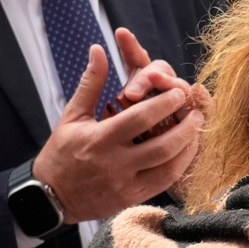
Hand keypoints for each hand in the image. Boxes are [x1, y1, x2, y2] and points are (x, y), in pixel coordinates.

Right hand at [33, 41, 205, 222]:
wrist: (51, 198)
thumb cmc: (61, 153)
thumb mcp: (72, 115)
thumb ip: (91, 83)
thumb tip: (99, 49)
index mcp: (100, 140)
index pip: (140, 118)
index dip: (164, 104)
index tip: (179, 92)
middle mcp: (115, 164)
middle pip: (162, 145)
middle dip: (184, 126)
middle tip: (196, 110)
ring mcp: (126, 184)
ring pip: (168, 167)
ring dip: (188, 147)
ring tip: (197, 129)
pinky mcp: (132, 198)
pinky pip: (164, 183)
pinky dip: (179, 165)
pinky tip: (186, 151)